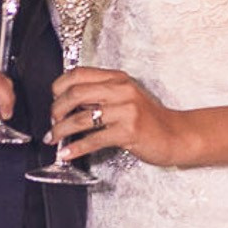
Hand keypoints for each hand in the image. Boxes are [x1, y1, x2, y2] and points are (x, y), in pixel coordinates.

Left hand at [51, 67, 186, 166]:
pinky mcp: (129, 131)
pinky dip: (76, 147)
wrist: (175, 135)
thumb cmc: (148, 119)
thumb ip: (100, 97)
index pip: (79, 73)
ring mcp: (126, 110)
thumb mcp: (125, 99)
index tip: (53, 101)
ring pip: (82, 118)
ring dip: (61, 130)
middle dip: (56, 110)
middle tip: (52, 122)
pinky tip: (66, 153)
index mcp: (118, 78)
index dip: (59, 86)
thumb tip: (67, 105)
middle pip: (76, 93)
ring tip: (53, 139)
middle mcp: (122, 90)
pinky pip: (94, 139)